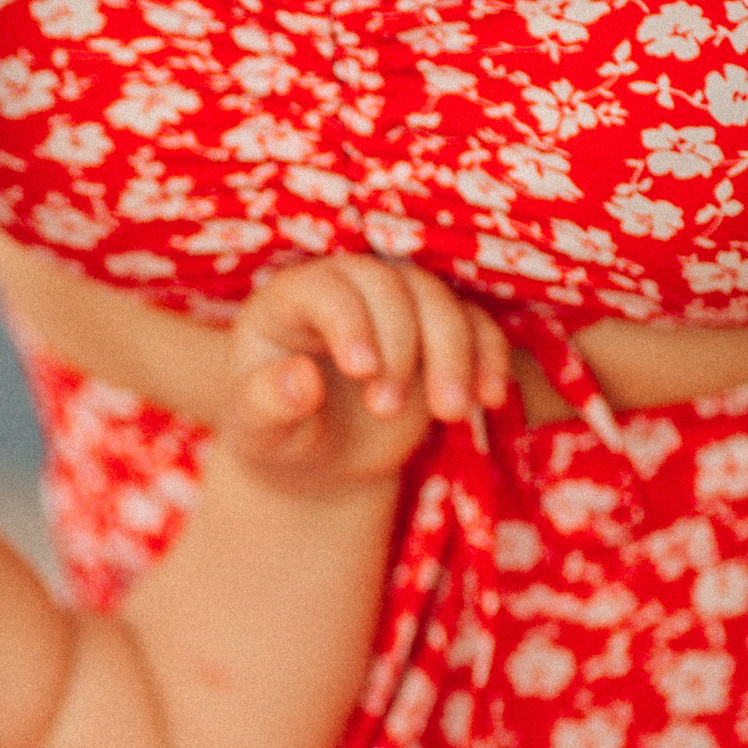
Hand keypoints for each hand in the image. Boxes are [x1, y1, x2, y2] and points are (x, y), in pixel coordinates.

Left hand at [221, 254, 509, 491]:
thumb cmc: (278, 438)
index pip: (326, 288)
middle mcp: (343, 290)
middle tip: (386, 410)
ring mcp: (394, 306)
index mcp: (287, 303)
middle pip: (389, 286)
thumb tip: (301, 379)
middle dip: (401, 346)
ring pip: (438, 298)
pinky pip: (475, 323)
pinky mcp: (437, 331)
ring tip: (448, 414)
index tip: (362, 371)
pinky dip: (489, 356)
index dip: (349, 322)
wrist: (320, 461)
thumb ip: (266, 404)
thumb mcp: (258, 431)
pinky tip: (489, 399)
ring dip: (453, 352)